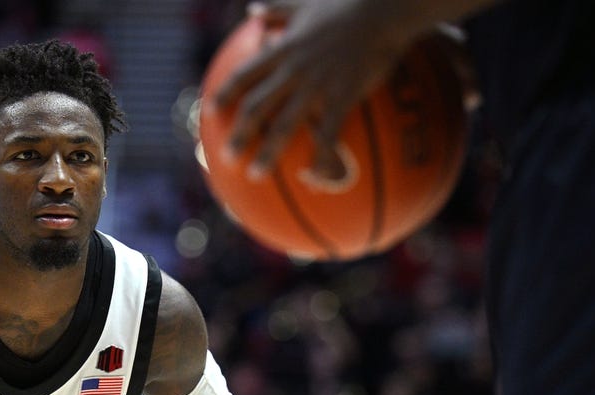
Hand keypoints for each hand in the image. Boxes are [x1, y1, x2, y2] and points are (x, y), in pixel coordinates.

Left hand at [214, 0, 423, 178]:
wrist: (384, 8)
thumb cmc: (347, 2)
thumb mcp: (305, 2)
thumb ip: (278, 9)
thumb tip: (252, 10)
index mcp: (283, 49)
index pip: (244, 75)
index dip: (225, 94)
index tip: (211, 113)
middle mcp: (293, 70)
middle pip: (257, 107)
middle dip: (239, 135)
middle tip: (226, 160)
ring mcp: (316, 85)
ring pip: (284, 124)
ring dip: (267, 152)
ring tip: (255, 176)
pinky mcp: (342, 96)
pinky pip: (328, 133)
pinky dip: (321, 155)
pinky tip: (317, 176)